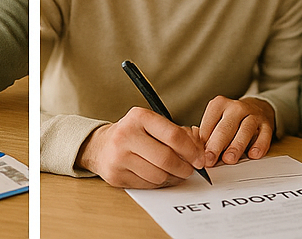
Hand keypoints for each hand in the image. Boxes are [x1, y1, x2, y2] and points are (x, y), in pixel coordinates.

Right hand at [76, 106, 206, 187]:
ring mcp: (118, 156)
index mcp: (138, 117)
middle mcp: (126, 134)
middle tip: (189, 169)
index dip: (192, 151)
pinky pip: (147, 185)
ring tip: (172, 171)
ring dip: (171, 177)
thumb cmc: (133, 135)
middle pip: (167, 159)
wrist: (101, 146)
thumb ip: (177, 135)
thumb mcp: (152, 125)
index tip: (199, 159)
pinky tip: (156, 174)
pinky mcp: (116, 175)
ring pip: (158, 175)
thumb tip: (200, 151)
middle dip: (184, 168)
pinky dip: (157, 183)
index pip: (173, 136)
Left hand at [198, 95, 274, 166]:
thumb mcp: (217, 119)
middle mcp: (236, 107)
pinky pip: (264, 135)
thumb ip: (208, 133)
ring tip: (229, 159)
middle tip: (210, 159)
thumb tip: (198, 150)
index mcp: (219, 104)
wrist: (256, 107)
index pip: (209, 124)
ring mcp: (253, 115)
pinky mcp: (266, 124)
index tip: (199, 155)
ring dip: (236, 146)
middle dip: (216, 145)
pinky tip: (253, 154)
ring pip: (244, 131)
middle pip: (225, 128)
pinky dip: (259, 146)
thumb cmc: (231, 118)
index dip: (203, 141)